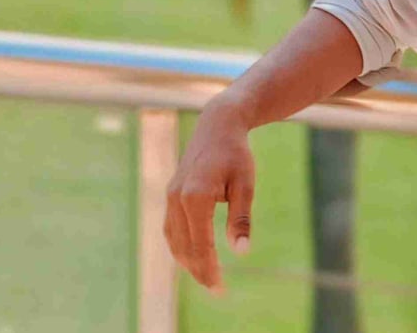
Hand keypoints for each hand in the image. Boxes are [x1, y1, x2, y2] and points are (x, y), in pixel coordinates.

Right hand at [163, 97, 255, 295]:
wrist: (218, 125)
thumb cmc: (237, 154)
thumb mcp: (246, 184)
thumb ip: (241, 218)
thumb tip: (242, 252)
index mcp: (195, 196)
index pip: (200, 244)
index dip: (209, 269)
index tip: (220, 288)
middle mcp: (177, 198)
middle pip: (184, 246)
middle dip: (198, 271)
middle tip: (216, 290)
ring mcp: (170, 196)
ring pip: (174, 239)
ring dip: (187, 261)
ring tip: (205, 278)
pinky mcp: (171, 194)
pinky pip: (171, 228)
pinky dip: (180, 246)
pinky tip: (192, 257)